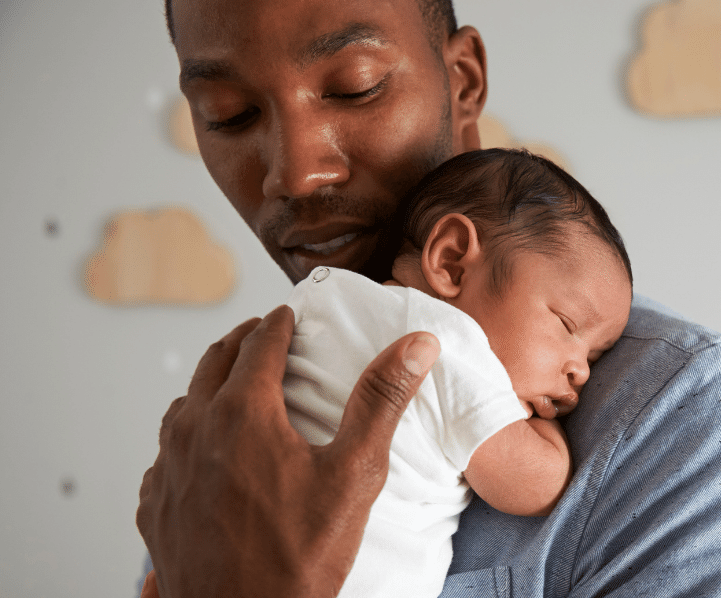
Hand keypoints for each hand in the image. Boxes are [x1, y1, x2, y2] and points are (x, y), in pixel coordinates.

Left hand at [136, 305, 439, 597]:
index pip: (258, 345)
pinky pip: (167, 454)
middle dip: (240, 342)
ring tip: (233, 387)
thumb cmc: (300, 555)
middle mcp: (195, 432)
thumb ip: (380, 401)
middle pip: (212, 364)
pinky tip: (206, 453)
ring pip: (183, 406)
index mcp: (243, 414)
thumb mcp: (354, 473)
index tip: (288, 314)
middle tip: (261, 334)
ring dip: (209, 386)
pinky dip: (188, 436)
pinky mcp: (157, 505)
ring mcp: (169, 470)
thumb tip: (415, 345)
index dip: (278, 324)